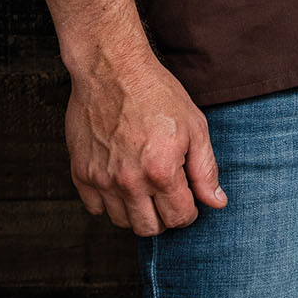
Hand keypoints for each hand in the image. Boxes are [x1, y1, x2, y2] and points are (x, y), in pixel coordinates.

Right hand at [66, 52, 226, 235]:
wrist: (112, 69)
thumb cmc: (157, 93)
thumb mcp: (194, 126)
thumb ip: (206, 169)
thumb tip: (217, 203)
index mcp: (161, 171)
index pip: (179, 218)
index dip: (189, 211)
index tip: (187, 197)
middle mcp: (129, 181)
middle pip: (149, 229)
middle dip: (164, 217)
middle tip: (167, 193)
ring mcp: (101, 179)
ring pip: (122, 222)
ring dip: (136, 210)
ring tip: (144, 184)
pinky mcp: (80, 173)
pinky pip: (95, 208)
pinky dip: (109, 201)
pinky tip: (121, 179)